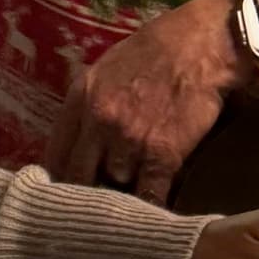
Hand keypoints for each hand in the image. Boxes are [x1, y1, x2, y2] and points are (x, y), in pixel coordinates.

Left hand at [46, 0, 246, 202]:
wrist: (202, 44)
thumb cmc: (156, 50)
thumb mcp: (108, 67)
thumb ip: (89, 102)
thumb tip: (80, 137)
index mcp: (81, 96)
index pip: (56, 153)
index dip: (59, 178)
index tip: (64, 192)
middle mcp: (99, 120)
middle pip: (78, 176)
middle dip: (85, 194)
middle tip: (94, 207)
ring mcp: (129, 139)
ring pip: (114, 187)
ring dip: (122, 196)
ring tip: (130, 200)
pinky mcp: (162, 155)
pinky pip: (149, 195)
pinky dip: (151, 207)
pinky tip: (153, 214)